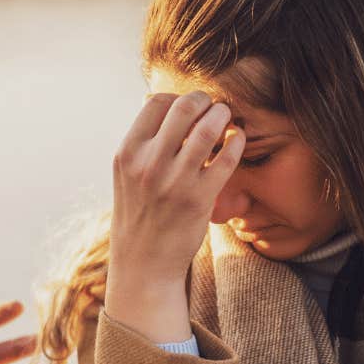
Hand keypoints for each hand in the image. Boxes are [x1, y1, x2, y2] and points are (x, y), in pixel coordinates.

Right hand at [106, 91, 242, 342]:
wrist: (143, 264)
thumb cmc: (140, 214)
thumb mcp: (127, 175)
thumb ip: (144, 142)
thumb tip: (163, 102)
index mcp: (127, 154)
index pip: (157, 102)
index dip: (178, 99)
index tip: (190, 109)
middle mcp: (148, 164)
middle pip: (184, 107)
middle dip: (205, 100)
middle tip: (213, 108)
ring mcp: (174, 182)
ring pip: (208, 128)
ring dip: (223, 116)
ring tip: (227, 119)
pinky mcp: (199, 199)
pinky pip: (227, 157)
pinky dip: (236, 141)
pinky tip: (237, 140)